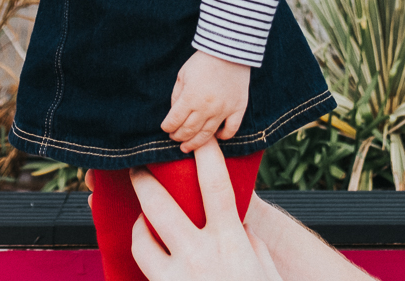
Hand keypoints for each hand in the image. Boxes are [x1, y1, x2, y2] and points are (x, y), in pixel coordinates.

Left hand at [129, 139, 282, 280]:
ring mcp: (176, 280)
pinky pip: (142, 272)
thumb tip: (240, 223)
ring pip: (141, 239)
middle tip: (137, 168)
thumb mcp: (266, 272)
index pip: (216, 187)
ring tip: (141, 218)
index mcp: (230, 243)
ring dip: (138, 224)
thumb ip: (251, 244)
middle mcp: (199, 257)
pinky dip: (142, 259)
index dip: (207, 156)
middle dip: (144, 181)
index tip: (200, 138)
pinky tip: (146, 253)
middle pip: (160, 206)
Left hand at [161, 51, 249, 152]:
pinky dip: (223, 136)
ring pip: (207, 135)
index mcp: (190, 97)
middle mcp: (206, 107)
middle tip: (175, 138)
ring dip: (195, 143)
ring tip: (187, 147)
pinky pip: (231, 130)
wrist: (229, 50)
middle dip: (178, 137)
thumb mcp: (183, 75)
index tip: (166, 128)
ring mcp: (223, 110)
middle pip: (188, 131)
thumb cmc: (202, 61)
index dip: (167, 128)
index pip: (174, 121)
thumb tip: (174, 114)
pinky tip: (216, 136)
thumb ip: (176, 95)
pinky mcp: (238, 108)